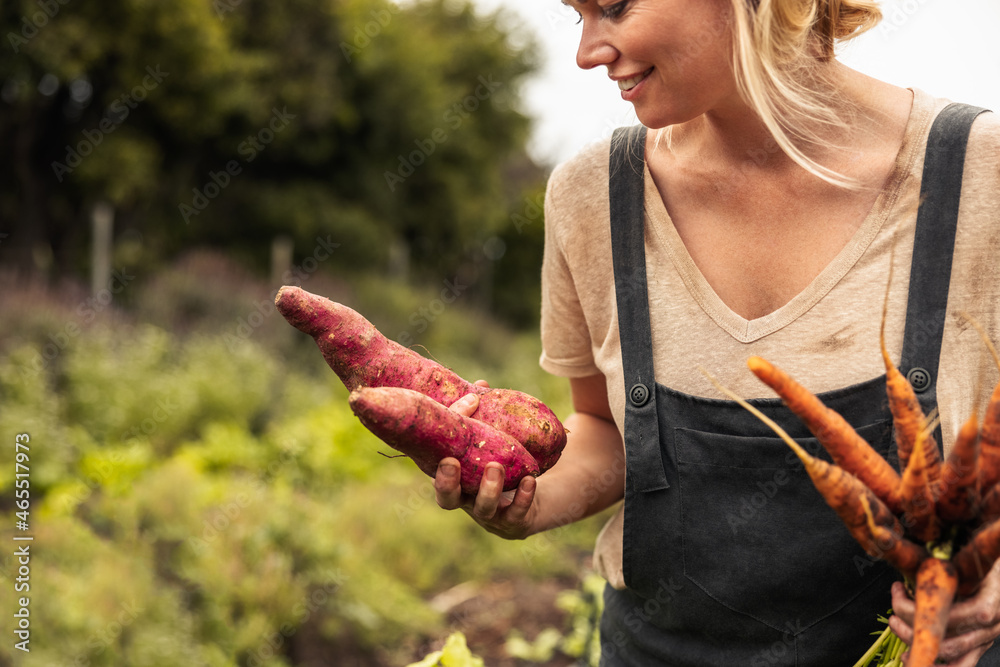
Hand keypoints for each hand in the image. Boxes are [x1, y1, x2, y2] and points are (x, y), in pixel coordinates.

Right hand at [433, 382, 537, 539]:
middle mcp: (466, 500)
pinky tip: (529, 480)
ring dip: (488, 489)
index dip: (435, 466)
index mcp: (453, 480)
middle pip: (448, 500)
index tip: (442, 451)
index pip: (436, 474)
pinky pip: (516, 514)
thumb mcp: (489, 439)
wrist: (532, 497)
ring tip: (495, 466)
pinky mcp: (513, 523)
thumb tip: (482, 386)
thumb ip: (482, 415)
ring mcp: (489, 515)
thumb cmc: (500, 461)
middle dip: (447, 483)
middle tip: (450, 463)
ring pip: (483, 509)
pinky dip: (523, 497)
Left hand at [889, 558, 999, 665]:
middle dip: (908, 624)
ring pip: (947, 652)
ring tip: (897, 627)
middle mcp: (987, 625)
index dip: (912, 604)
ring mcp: (985, 637)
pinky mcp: (981, 646)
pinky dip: (934, 665)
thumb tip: (914, 566)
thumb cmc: (988, 566)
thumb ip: (948, 570)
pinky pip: (960, 665)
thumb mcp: (970, 562)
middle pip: (942, 634)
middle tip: (893, 614)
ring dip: (914, 642)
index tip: (897, 588)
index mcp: (984, 603)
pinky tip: (911, 656)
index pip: (942, 612)